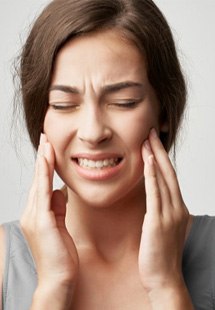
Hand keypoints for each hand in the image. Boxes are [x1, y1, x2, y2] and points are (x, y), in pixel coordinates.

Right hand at [20, 134, 78, 292]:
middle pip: (37, 179)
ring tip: (47, 143)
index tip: (48, 149)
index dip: (44, 165)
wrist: (58, 278)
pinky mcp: (41, 221)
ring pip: (38, 182)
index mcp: (37, 213)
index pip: (41, 184)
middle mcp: (32, 212)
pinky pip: (43, 193)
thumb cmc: (60, 254)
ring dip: (43, 161)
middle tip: (46, 138)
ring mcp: (34, 216)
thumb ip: (58, 207)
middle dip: (42, 158)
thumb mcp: (60, 225)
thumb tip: (58, 191)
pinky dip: (44, 175)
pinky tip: (47, 161)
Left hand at [138, 128, 189, 292]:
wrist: (163, 279)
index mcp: (178, 208)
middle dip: (159, 151)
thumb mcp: (163, 228)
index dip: (162, 158)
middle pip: (169, 172)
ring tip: (147, 140)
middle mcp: (177, 208)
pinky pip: (155, 193)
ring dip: (155, 157)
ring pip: (164, 178)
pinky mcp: (158, 221)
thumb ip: (160, 211)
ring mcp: (170, 214)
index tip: (153, 143)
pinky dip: (153, 176)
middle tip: (151, 132)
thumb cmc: (160, 254)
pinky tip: (148, 162)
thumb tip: (153, 200)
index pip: (170, 177)